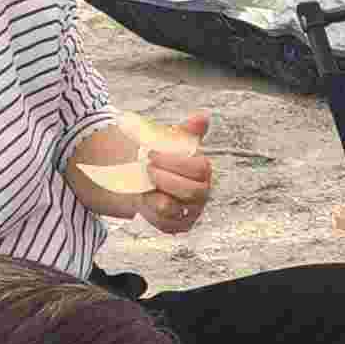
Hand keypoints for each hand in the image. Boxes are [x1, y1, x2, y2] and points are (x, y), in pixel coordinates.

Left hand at [135, 115, 214, 236]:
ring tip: (144, 184)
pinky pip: (164, 223)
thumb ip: (186, 133)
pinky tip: (144, 199)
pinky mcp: (176, 226)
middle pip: (192, 191)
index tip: (151, 154)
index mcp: (203, 172)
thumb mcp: (169, 143)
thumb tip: (203, 117)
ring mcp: (189, 211)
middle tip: (147, 168)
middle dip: (166, 179)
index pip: (200, 169)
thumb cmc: (159, 159)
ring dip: (154, 194)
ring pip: (174, 208)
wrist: (141, 180)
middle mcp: (201, 193)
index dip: (175, 162)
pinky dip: (150, 211)